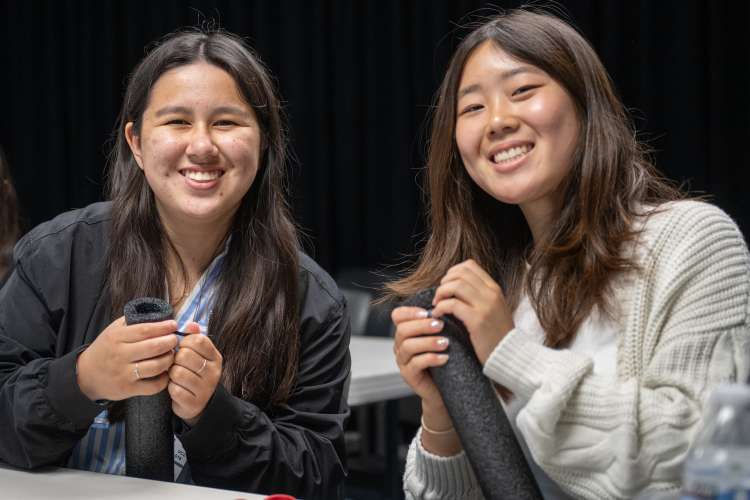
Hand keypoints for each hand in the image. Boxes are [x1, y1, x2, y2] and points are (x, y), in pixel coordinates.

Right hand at [76, 316, 178, 401]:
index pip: (145, 330)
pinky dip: (164, 379)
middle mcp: (120, 355)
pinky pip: (153, 386)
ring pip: (156, 366)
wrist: (86, 375)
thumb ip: (133, 322)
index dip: (163, 327)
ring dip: (169, 359)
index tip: (174, 325)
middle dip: (170, 341)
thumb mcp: (113, 330)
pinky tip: (166, 372)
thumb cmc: (106, 349)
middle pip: (154, 347)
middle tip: (175, 339)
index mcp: (116, 337)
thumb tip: (159, 314)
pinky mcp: (128, 389)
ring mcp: (124, 373)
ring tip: (171, 355)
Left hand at [168, 322, 222, 425]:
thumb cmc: (196, 373)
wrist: (201, 403)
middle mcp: (214, 372)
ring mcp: (205, 389)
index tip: (182, 349)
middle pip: (185, 355)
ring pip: (178, 373)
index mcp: (215, 357)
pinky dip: (171, 389)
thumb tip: (191, 324)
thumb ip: (195, 338)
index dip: (184, 342)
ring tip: (176, 377)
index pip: (197, 340)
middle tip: (177, 364)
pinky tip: (176, 388)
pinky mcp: (194, 403)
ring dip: (172, 374)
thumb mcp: (199, 355)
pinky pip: (175, 390)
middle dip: (175, 359)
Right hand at [392, 306, 460, 454]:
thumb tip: (451, 299)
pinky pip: (415, 364)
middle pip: (402, 329)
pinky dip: (430, 359)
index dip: (410, 312)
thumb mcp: (443, 335)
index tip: (428, 312)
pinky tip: (444, 358)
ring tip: (446, 343)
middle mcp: (400, 345)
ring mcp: (403, 361)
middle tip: (441, 325)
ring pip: (408, 346)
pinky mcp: (408, 376)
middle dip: (422, 326)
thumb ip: (440, 320)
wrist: (446, 389)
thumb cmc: (447, 359)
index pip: (397, 315)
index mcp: (406, 332)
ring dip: (428, 342)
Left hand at [431, 259, 513, 364]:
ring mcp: (486, 306)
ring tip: (437, 304)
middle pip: (460, 273)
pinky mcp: (477, 320)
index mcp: (494, 288)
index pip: (469, 266)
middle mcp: (491, 293)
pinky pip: (452, 305)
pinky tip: (438, 315)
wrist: (509, 354)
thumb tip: (454, 285)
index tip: (446, 285)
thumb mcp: (493, 308)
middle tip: (439, 296)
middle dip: (444, 282)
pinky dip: (440, 308)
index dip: (452, 272)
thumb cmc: (496, 334)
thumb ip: (479, 295)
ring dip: (441, 293)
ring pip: (455, 286)